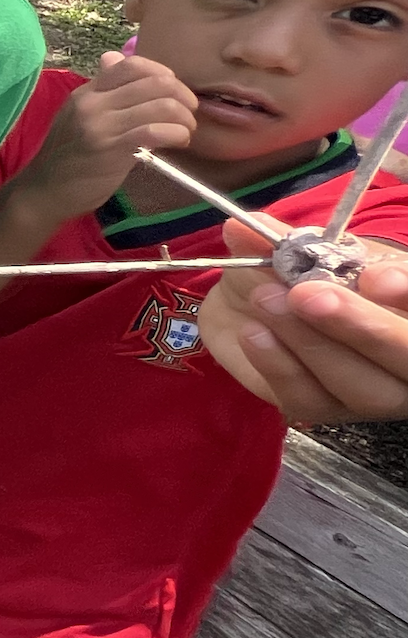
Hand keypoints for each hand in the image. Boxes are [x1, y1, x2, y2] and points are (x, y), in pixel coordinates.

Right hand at [22, 52, 195, 216]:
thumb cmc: (67, 157)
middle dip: (183, 96)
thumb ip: (102, 90)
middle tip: (189, 114)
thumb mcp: (80, 115)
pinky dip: (176, 134)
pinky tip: (179, 142)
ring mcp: (100, 125)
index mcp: (87, 92)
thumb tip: (113, 57)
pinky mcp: (110, 149)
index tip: (173, 91)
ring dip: (184, 119)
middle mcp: (93, 103)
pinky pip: (154, 131)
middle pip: (154, 83)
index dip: (162, 72)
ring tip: (185, 131)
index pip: (130, 64)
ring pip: (161, 106)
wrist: (44, 191)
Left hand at [204, 217, 407, 419]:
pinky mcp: (327, 409)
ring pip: (364, 389)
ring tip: (265, 301)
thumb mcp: (303, 249)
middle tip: (308, 295)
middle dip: (363, 328)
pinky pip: (311, 400)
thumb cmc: (302, 270)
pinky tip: (254, 333)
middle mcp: (405, 356)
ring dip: (311, 343)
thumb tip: (245, 228)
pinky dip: (280, 366)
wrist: (257, 301)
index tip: (377, 277)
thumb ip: (287, 242)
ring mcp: (374, 391)